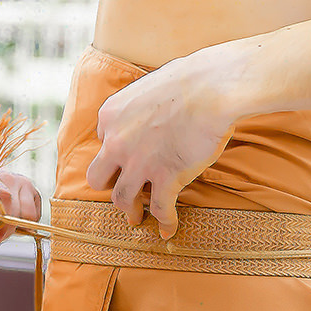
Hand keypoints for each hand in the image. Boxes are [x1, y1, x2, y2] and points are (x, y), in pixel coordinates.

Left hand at [0, 168, 42, 246]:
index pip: (2, 198)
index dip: (0, 221)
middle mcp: (7, 176)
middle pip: (16, 208)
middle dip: (7, 229)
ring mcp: (21, 181)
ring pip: (28, 213)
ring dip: (17, 227)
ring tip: (1, 229)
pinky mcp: (31, 190)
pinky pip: (35, 214)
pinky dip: (25, 224)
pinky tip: (10, 223)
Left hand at [84, 42, 251, 233]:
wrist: (212, 89)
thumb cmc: (190, 80)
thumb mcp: (149, 87)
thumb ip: (141, 106)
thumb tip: (151, 112)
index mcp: (110, 115)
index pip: (103, 140)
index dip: (117, 150)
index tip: (128, 157)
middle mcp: (116, 141)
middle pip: (98, 176)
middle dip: (109, 185)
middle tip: (121, 191)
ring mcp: (138, 162)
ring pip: (121, 198)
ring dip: (129, 210)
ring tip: (136, 218)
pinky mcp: (165, 177)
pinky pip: (160, 209)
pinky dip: (164, 223)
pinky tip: (168, 230)